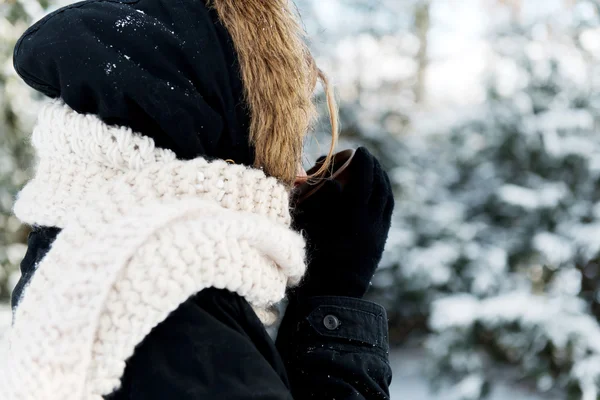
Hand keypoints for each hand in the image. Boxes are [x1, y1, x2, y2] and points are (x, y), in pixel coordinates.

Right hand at [292, 147, 393, 298]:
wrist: (334, 293)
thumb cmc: (314, 259)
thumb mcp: (310, 227)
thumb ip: (320, 201)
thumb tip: (331, 182)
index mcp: (353, 215)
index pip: (364, 178)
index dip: (363, 161)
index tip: (358, 149)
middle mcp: (372, 221)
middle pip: (379, 184)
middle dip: (373, 166)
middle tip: (363, 157)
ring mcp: (379, 231)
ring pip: (387, 197)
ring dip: (381, 179)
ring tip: (372, 170)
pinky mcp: (381, 240)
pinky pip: (388, 211)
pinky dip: (384, 195)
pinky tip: (376, 191)